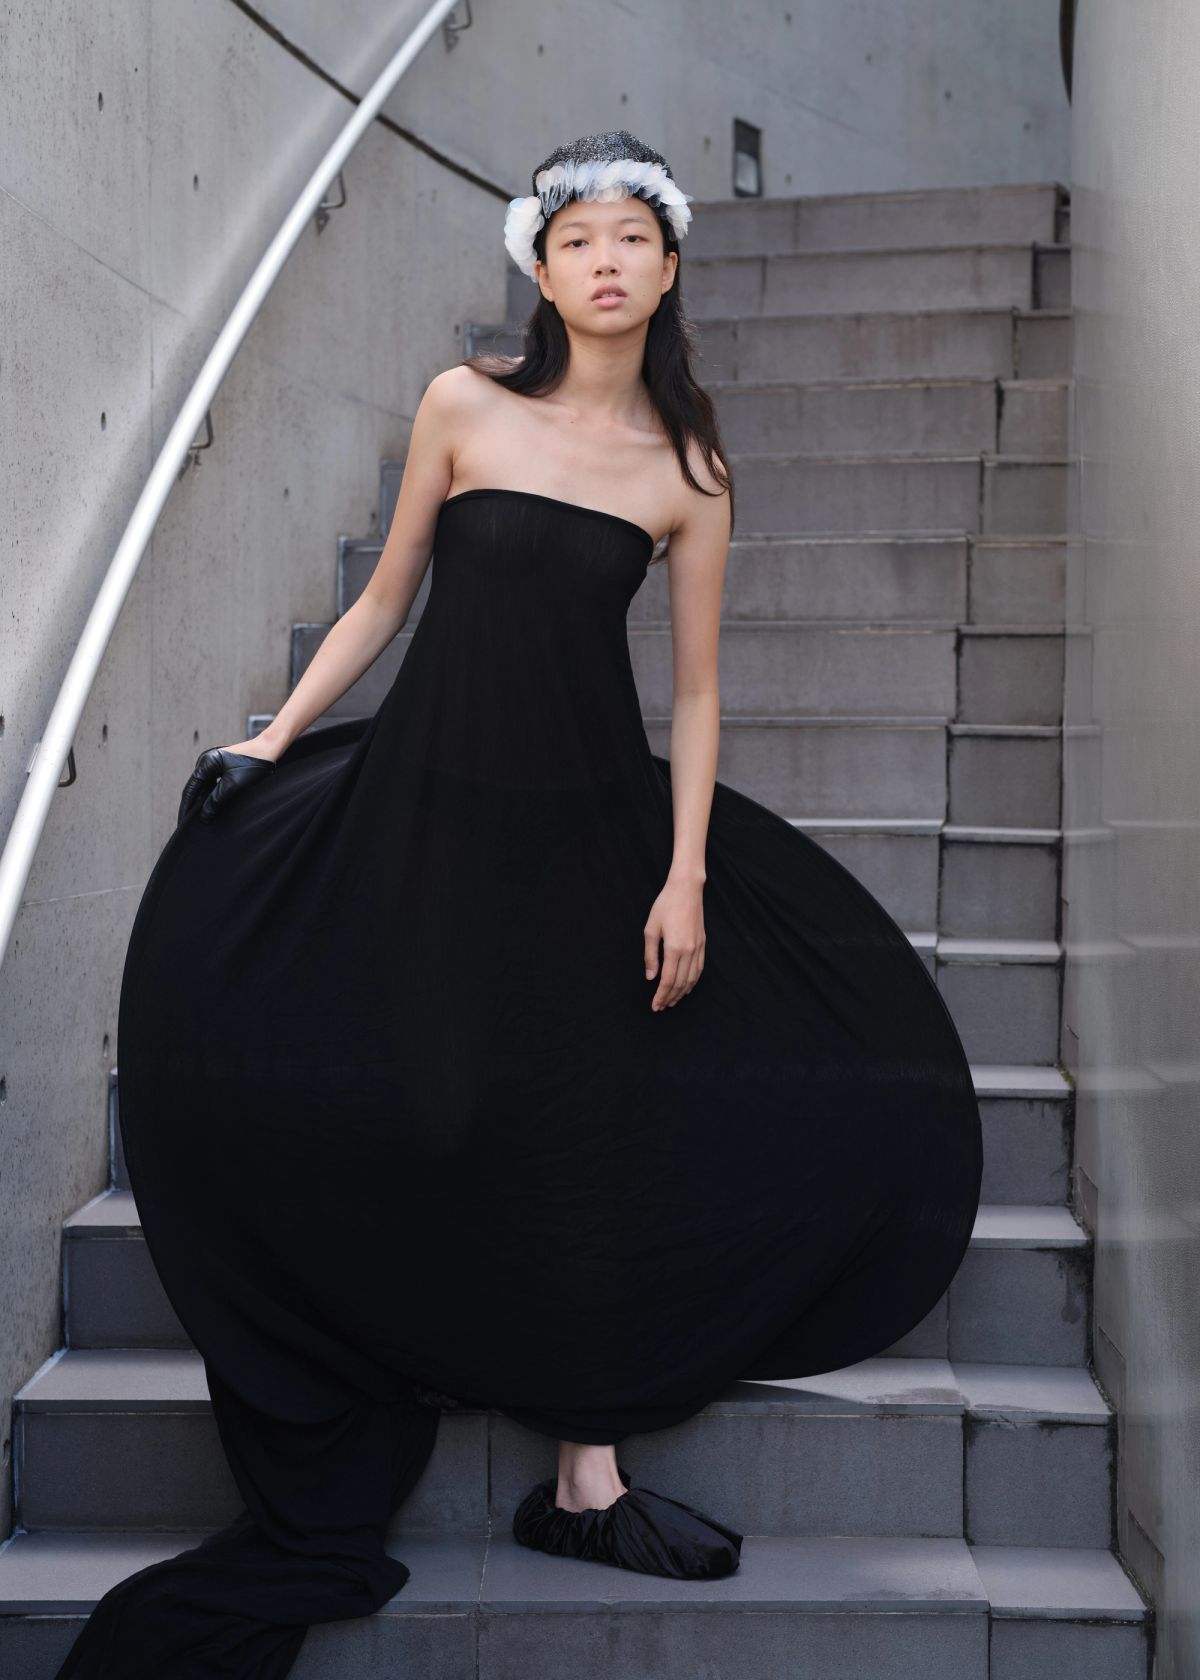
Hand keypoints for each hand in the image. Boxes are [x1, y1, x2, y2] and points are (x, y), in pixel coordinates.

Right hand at [178, 739, 277, 827]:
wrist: (270, 749)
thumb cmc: (254, 763)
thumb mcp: (234, 785)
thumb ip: (217, 800)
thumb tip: (204, 815)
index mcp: (205, 762)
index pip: (190, 790)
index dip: (186, 808)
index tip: (183, 823)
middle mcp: (206, 761)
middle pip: (195, 789)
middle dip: (193, 806)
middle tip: (190, 825)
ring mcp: (214, 763)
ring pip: (204, 787)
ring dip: (202, 802)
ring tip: (200, 819)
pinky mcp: (222, 766)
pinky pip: (213, 784)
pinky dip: (211, 796)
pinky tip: (213, 807)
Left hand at [643, 876, 705, 1010]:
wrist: (686, 889)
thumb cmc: (665, 906)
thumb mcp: (651, 929)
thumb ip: (650, 955)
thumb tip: (650, 977)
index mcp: (674, 949)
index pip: (668, 981)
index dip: (661, 996)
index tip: (655, 1005)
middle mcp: (689, 951)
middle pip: (680, 984)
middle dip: (670, 998)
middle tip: (661, 1007)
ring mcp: (698, 948)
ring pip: (692, 979)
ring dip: (682, 993)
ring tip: (672, 1001)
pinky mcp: (703, 944)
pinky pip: (699, 969)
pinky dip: (693, 982)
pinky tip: (687, 987)